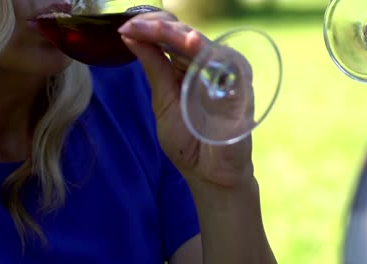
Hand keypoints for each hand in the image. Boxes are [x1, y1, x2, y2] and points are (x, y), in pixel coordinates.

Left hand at [118, 11, 253, 189]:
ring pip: (204, 43)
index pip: (171, 36)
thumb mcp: (163, 102)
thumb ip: (153, 69)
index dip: (149, 27)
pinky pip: (228, 63)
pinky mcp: (242, 88)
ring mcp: (227, 75)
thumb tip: (129, 35)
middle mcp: (208, 66)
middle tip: (133, 25)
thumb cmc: (189, 142)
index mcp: (188, 67)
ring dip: (178, 33)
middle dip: (158, 26)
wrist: (210, 174)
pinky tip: (191, 42)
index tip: (125, 27)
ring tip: (156, 29)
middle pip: (186, 34)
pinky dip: (209, 52)